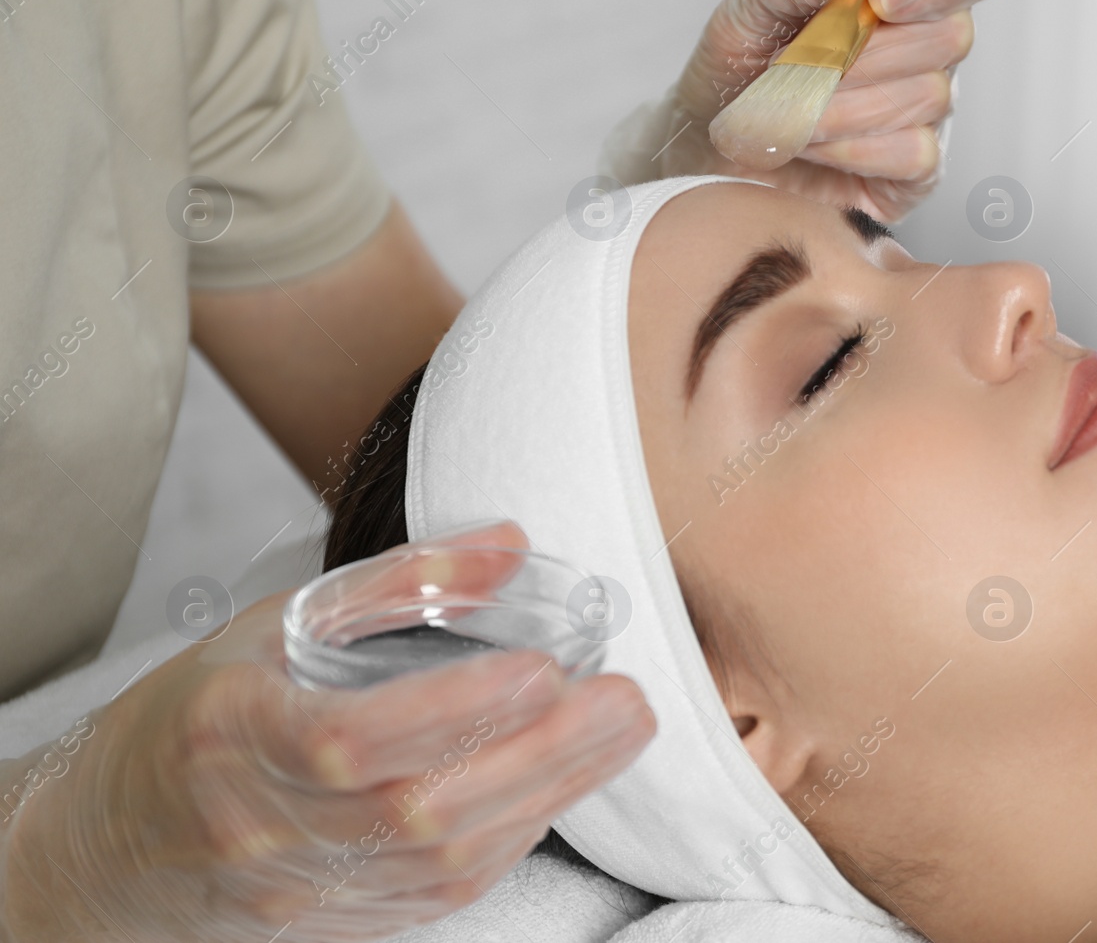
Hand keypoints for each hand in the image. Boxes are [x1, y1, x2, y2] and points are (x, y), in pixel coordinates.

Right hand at [0, 524, 652, 942]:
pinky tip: (562, 784)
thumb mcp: (275, 625)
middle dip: (542, 756)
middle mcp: (265, 825)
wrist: (116, 842)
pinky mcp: (339, 921)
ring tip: (618, 732)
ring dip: (550, 795)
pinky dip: (516, 835)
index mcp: (236, 733)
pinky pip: (443, 891)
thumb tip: (509, 546)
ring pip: (444, 860)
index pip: (350, 738)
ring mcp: (302, 888)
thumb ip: (395, 584)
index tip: (542, 668)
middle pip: (420, 809)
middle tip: (625, 700)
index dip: (453, 709)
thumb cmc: (204, 714)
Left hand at [655, 0, 1000, 221]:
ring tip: (789, 108)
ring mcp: (927, 114)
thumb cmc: (738, 72)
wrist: (708, 149)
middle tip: (799, 62)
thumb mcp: (750, 5)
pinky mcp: (915, 172)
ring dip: (841, 102)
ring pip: (928, 95)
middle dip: (862, 50)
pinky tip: (811, 145)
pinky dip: (850, 147)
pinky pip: (913, 152)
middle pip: (951, 34)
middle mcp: (926, 50)